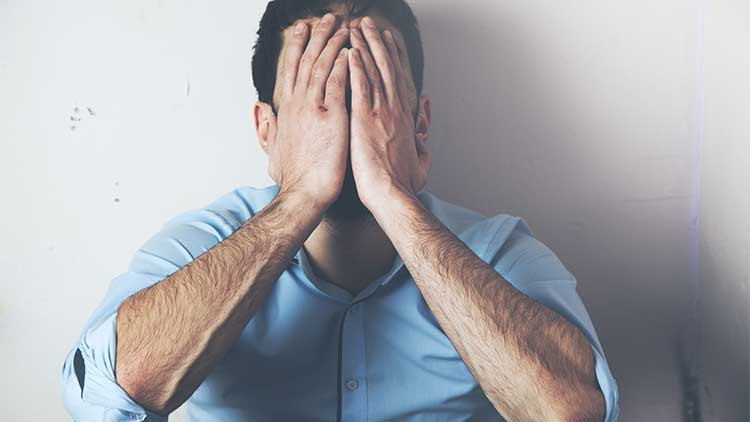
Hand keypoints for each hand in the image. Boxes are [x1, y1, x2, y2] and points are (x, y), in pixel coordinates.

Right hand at [268, 13, 349, 207]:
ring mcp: (314, 108)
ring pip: (321, 66)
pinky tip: (349, 50)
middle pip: (306, 61)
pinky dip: (343, 65)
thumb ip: (268, 125)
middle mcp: (298, 104)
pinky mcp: (331, 117)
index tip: (303, 30)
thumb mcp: (273, 148)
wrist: (303, 193)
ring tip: (341, 25)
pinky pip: (337, 83)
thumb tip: (261, 109)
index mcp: (287, 110)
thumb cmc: (293, 178)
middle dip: (316, 37)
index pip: (292, 70)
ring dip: (332, 43)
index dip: (298, 48)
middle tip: (326, 18)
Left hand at [347, 17, 429, 210]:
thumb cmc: (405, 183)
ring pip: (374, 70)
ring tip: (359, 27)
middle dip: (379, 43)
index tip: (388, 41)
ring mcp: (381, 111)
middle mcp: (395, 109)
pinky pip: (360, 85)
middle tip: (371, 24)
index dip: (393, 57)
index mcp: (405, 116)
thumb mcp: (422, 158)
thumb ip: (423, 136)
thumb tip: (425, 121)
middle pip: (387, 67)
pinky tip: (351, 50)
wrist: (392, 194)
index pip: (399, 79)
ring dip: (366, 46)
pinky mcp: (364, 118)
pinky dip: (357, 66)